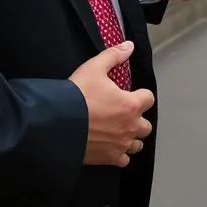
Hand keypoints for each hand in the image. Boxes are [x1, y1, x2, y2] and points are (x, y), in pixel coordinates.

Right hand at [69, 42, 155, 166]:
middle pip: (146, 125)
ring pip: (137, 144)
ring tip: (117, 131)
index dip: (140, 95)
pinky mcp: (109, 159)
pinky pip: (123, 160)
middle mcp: (131, 127)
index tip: (128, 94)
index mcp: (131, 105)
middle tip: (121, 114)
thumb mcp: (94, 68)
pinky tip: (110, 147)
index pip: (149, 98)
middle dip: (137, 119)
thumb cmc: (78, 95)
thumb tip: (130, 46)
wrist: (58, 124)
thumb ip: (113, 56)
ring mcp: (121, 145)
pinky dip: (119, 154)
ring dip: (130, 138)